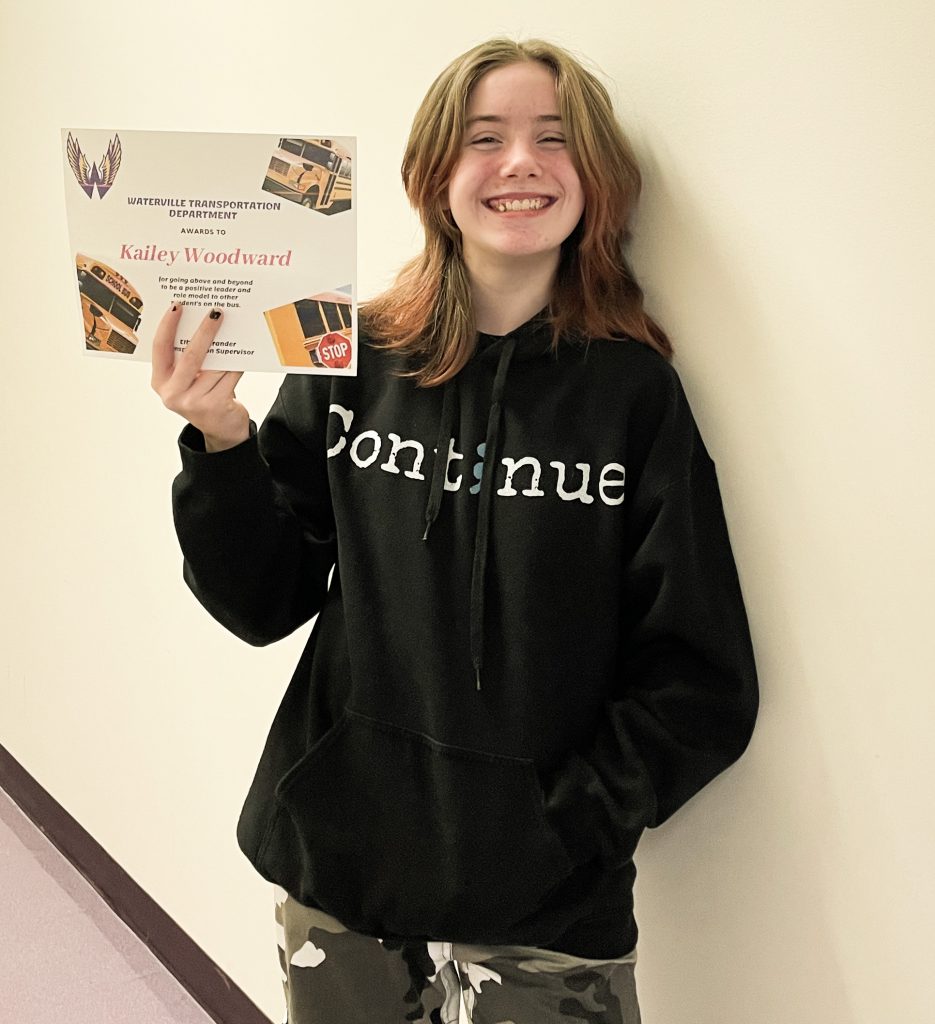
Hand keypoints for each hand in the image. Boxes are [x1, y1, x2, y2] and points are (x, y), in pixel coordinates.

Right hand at [151, 305, 249, 451]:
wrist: (222, 430)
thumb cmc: (205, 396)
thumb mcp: (188, 380)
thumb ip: (187, 359)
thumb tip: (204, 323)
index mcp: (160, 382)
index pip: (159, 348)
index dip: (167, 325)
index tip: (177, 305)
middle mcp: (172, 394)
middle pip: (190, 355)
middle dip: (204, 331)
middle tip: (215, 312)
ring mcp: (193, 402)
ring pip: (214, 366)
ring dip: (226, 348)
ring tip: (234, 331)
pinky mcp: (215, 406)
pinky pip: (230, 377)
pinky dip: (237, 364)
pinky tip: (244, 355)